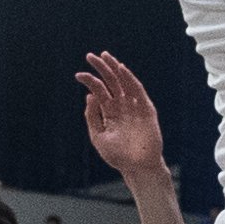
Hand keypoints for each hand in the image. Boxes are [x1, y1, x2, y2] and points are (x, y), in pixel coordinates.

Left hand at [76, 51, 167, 183]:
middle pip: (111, 82)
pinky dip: (130, 79)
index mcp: (110, 112)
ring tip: (104, 56)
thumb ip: (92, 116)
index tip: (78, 75)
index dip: (90, 81)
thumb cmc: (118, 155)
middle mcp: (122, 106)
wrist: (137, 167)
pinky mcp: (146, 109)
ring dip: (115, 68)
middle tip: (90, 56)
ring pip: (124, 82)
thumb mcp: (98, 136)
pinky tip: (121, 69)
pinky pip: (137, 90)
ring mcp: (134, 106)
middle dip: (101, 68)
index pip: (99, 91)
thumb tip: (89, 95)